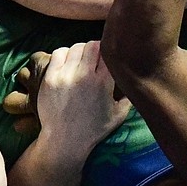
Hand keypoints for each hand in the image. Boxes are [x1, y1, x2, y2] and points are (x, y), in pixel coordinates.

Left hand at [3, 43, 130, 144]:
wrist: (65, 140)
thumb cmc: (93, 129)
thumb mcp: (119, 114)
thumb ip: (129, 95)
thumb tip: (136, 79)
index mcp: (103, 83)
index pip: (108, 52)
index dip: (109, 53)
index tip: (108, 58)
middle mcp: (84, 76)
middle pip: (92, 45)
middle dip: (95, 49)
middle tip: (94, 58)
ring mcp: (65, 75)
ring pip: (76, 47)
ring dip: (80, 51)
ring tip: (81, 62)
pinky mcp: (50, 77)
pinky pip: (59, 53)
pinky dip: (65, 54)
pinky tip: (68, 64)